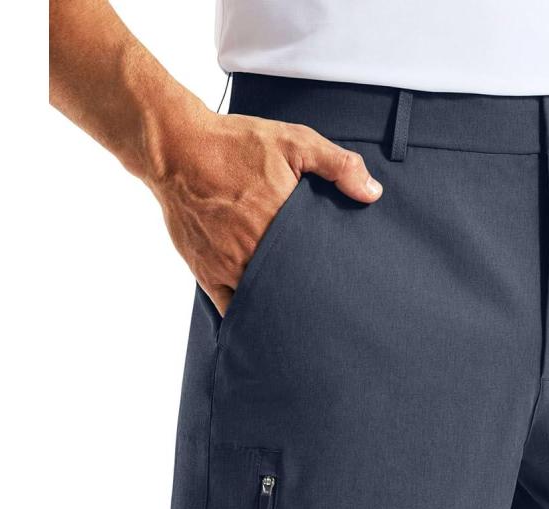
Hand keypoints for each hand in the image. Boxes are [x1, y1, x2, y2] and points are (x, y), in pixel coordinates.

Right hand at [145, 106, 382, 314]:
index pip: (317, 265)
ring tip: (303, 323)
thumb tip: (372, 193)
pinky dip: (249, 318)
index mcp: (283, 224)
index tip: (345, 287)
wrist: (176, 147)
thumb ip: (338, 166)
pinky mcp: (207, 274)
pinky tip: (266, 327)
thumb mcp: (294, 142)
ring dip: (282, 310)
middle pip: (293, 289)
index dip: (332, 279)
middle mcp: (257, 251)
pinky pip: (231, 309)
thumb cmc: (235, 144)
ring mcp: (230, 266)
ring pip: (265, 302)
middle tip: (331, 312)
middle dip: (310, 300)